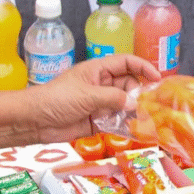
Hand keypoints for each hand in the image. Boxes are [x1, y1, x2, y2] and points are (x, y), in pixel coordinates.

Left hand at [30, 55, 160, 143]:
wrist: (36, 121)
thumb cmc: (56, 99)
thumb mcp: (87, 95)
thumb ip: (113, 98)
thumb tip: (135, 103)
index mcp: (98, 70)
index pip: (126, 63)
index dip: (143, 67)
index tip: (157, 77)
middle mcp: (101, 85)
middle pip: (129, 86)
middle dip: (139, 94)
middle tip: (148, 106)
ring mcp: (100, 104)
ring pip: (125, 105)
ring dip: (134, 111)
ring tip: (145, 119)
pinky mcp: (98, 121)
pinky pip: (117, 122)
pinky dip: (126, 125)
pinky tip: (134, 130)